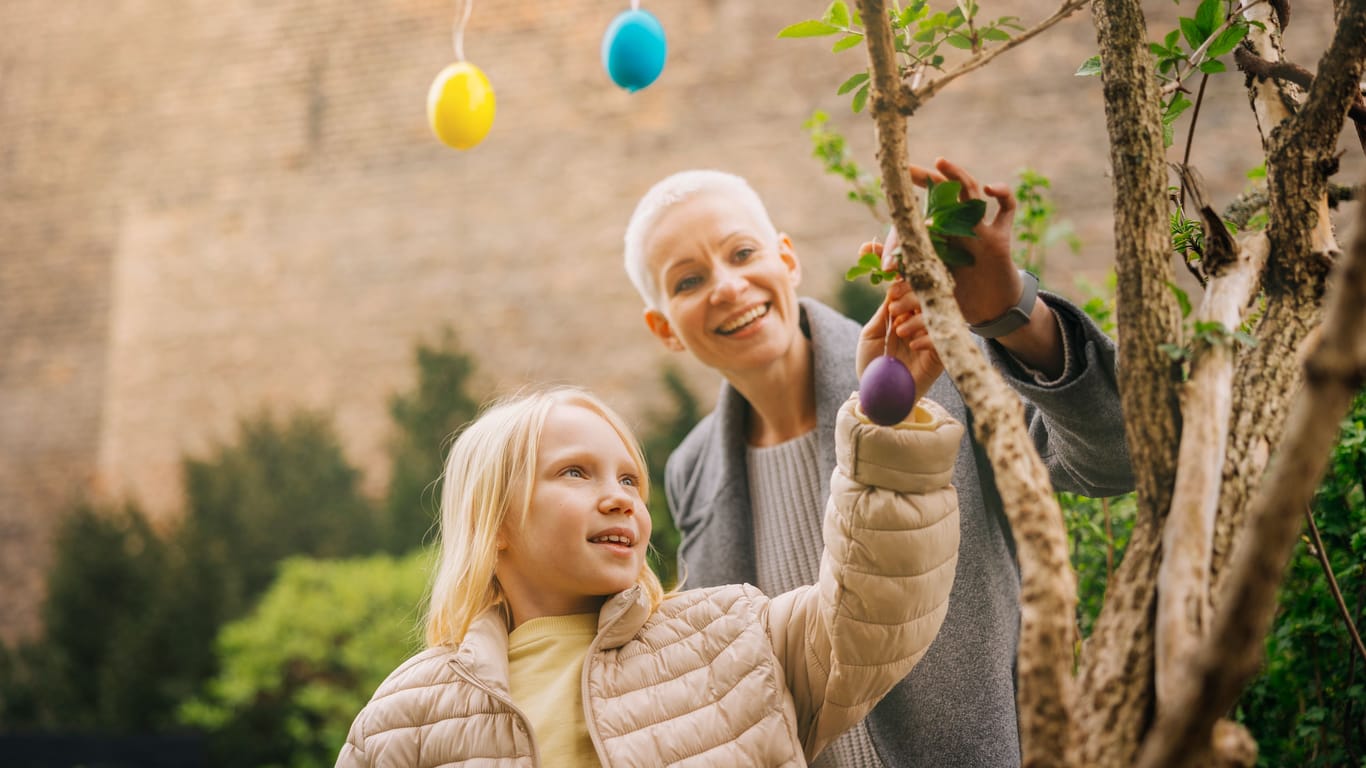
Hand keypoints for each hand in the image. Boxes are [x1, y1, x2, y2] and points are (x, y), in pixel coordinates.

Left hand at [855, 251, 943, 399]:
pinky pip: (943, 336)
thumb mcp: (871, 333)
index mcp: (905, 311)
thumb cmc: (873, 365)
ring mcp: (934, 335)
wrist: (878, 396)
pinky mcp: (944, 354)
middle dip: (909, 296)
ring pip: (936, 312)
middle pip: (926, 292)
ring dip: (917, 319)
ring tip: (900, 332)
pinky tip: (913, 346)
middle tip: (895, 311)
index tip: (891, 274)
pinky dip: (927, 338)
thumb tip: (892, 284)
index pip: (908, 286)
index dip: (902, 276)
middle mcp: (922, 318)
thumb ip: (883, 310)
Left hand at [887, 157, 1064, 376]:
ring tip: (940, 162)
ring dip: (958, 175)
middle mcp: (960, 225)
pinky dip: (1002, 193)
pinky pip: (1007, 209)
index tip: (891, 176)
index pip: (925, 203)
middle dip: (928, 177)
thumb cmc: (958, 293)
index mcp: (942, 232)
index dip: (912, 189)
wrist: (991, 311)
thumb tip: (863, 248)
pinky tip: (989, 187)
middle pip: (947, 191)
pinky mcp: (1000, 238)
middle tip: (908, 167)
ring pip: (972, 193)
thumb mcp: (925, 276)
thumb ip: (898, 260)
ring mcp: (981, 229)